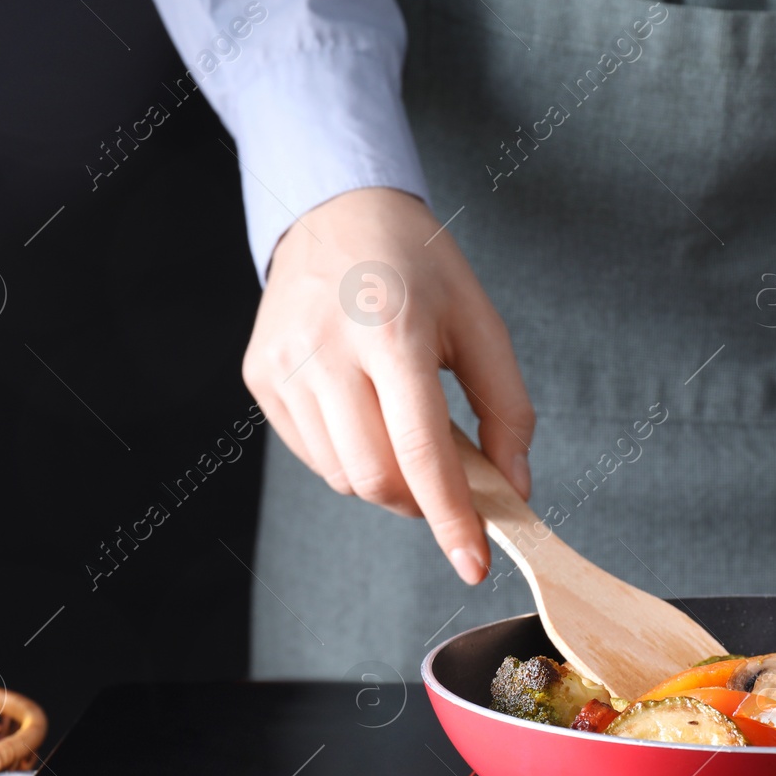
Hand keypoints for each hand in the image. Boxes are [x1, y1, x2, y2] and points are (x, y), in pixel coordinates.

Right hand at [241, 187, 533, 583]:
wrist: (335, 211)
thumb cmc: (418, 267)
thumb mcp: (481, 324)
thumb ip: (508, 410)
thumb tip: (514, 489)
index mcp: (393, 329)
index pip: (422, 451)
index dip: (451, 518)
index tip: (473, 563)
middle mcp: (328, 349)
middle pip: (376, 477)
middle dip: (421, 502)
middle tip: (448, 484)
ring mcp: (284, 365)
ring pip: (342, 476)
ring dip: (386, 481)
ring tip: (404, 432)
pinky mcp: (260, 377)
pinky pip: (311, 455)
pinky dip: (349, 458)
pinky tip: (365, 415)